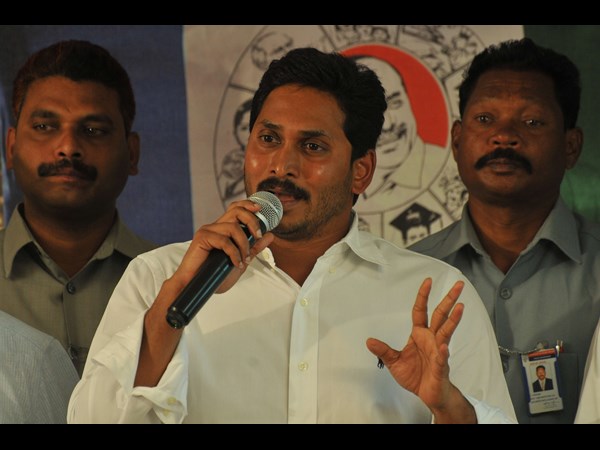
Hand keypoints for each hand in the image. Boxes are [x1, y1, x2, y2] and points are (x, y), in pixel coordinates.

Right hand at [173, 198, 273, 293]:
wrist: (195, 287)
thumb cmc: (215, 276)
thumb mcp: (241, 260)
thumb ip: (254, 248)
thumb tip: (269, 235)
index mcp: (223, 229)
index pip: (235, 208)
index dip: (248, 205)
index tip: (260, 209)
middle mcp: (215, 226)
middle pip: (236, 211)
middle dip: (252, 221)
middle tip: (258, 236)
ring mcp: (207, 231)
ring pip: (233, 227)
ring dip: (244, 244)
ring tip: (244, 260)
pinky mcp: (202, 238)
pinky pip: (224, 241)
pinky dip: (234, 253)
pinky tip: (235, 263)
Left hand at [366, 277, 473, 420]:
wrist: (428, 395)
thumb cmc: (415, 376)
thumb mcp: (394, 362)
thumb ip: (383, 350)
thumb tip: (368, 341)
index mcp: (419, 335)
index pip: (421, 311)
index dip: (423, 296)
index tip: (428, 281)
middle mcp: (431, 339)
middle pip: (440, 315)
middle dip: (448, 300)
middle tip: (458, 285)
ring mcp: (438, 352)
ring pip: (447, 332)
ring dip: (453, 320)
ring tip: (460, 306)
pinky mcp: (440, 367)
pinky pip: (442, 358)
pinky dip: (442, 353)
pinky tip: (444, 347)